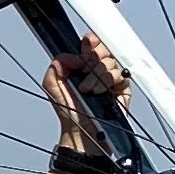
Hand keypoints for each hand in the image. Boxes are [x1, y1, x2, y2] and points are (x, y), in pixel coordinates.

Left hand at [42, 31, 128, 151]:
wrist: (83, 131)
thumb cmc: (70, 112)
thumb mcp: (52, 86)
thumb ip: (56, 64)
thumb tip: (74, 55)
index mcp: (82, 65)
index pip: (91, 43)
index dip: (89, 42)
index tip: (84, 48)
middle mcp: (97, 69)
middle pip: (102, 48)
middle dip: (92, 59)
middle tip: (83, 71)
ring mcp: (111, 78)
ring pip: (110, 61)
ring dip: (96, 75)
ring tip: (87, 90)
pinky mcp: (122, 87)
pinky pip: (120, 74)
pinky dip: (108, 82)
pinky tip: (99, 93)